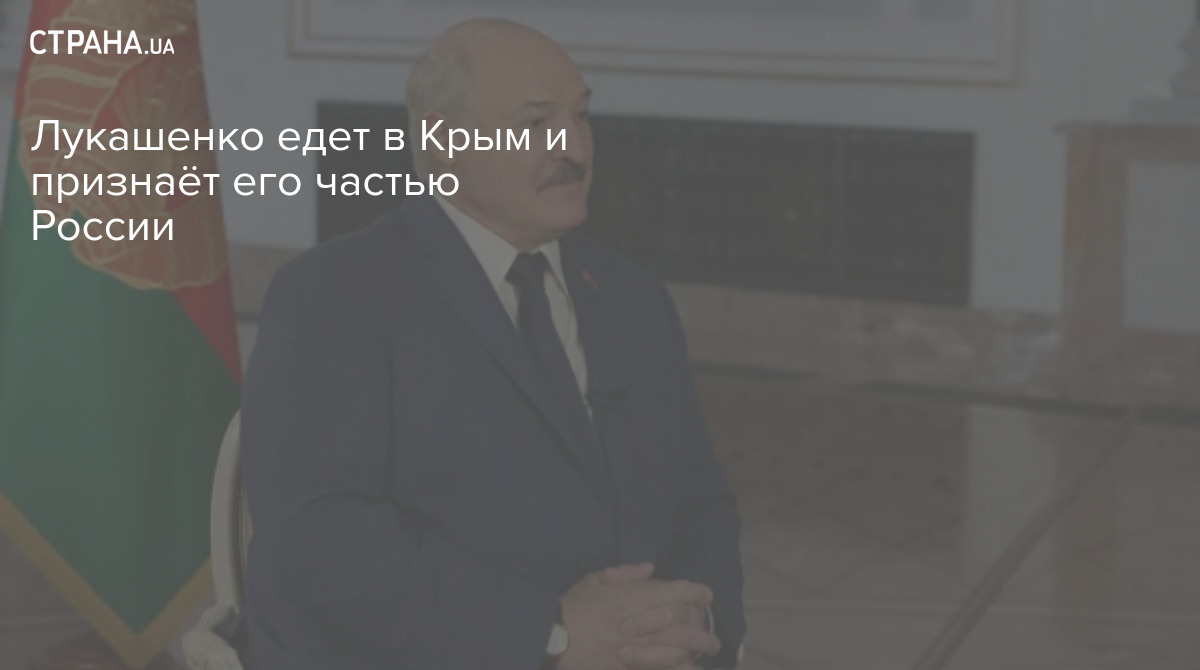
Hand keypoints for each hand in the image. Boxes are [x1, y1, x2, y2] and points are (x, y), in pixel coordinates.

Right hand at [557, 565, 714, 669]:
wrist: (553, 634)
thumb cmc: (574, 604)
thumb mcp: (595, 578)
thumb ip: (626, 572)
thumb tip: (650, 568)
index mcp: (635, 596)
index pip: (675, 591)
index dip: (696, 592)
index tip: (707, 595)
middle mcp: (642, 621)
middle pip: (682, 622)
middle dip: (702, 627)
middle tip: (714, 635)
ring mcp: (637, 646)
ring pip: (676, 647)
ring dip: (697, 649)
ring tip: (710, 651)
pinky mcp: (629, 665)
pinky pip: (659, 667)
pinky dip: (677, 667)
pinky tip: (690, 668)